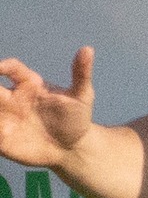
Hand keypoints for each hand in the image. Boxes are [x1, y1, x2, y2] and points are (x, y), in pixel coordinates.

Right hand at [0, 45, 95, 169]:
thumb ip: (81, 74)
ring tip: (0, 121)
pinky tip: (1, 134)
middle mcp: (12, 99)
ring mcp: (5, 117)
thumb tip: (88, 49)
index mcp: (29, 84)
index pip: (12, 69)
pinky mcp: (3, 138)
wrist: (72, 148)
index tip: (0, 68)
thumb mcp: (82, 96)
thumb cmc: (76, 118)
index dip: (5, 66)